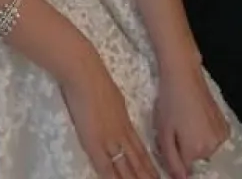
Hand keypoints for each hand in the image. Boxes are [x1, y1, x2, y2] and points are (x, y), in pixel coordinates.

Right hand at [60, 57, 157, 177]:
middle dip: (146, 177)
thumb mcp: (115, 97)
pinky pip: (105, 166)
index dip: (150, 166)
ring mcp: (109, 139)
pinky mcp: (94, 141)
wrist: (84, 72)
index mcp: (126, 122)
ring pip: (125, 166)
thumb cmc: (96, 78)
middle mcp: (121, 134)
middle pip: (137, 162)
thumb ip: (118, 112)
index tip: (158, 177)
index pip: (141, 151)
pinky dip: (111, 178)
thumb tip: (120, 118)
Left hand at [153, 63, 229, 178]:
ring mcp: (221, 137)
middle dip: (184, 147)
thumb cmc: (169, 102)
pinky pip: (213, 138)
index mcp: (195, 151)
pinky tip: (196, 116)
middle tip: (174, 126)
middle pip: (194, 158)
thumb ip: (171, 159)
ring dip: (195, 140)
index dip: (173, 156)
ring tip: (184, 118)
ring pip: (204, 148)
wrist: (184, 75)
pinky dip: (205, 132)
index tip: (170, 140)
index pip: (184, 169)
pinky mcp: (225, 126)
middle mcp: (212, 148)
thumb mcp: (163, 132)